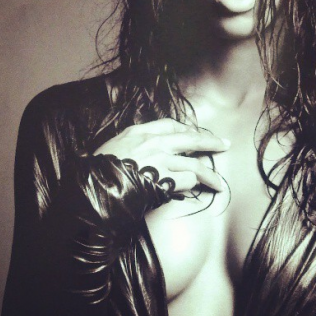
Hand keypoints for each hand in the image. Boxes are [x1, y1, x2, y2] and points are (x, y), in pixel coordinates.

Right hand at [93, 118, 229, 192]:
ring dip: (209, 174)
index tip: (194, 133)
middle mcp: (153, 143)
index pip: (169, 125)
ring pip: (194, 163)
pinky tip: (198, 190)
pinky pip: (187, 180)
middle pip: (190, 138)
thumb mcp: (112, 147)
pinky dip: (193, 186)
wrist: (92, 188)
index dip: (186, 129)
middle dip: (210, 141)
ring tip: (218, 183)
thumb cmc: (98, 171)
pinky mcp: (165, 179)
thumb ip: (132, 145)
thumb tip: (145, 152)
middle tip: (224, 145)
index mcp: (139, 132)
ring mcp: (161, 160)